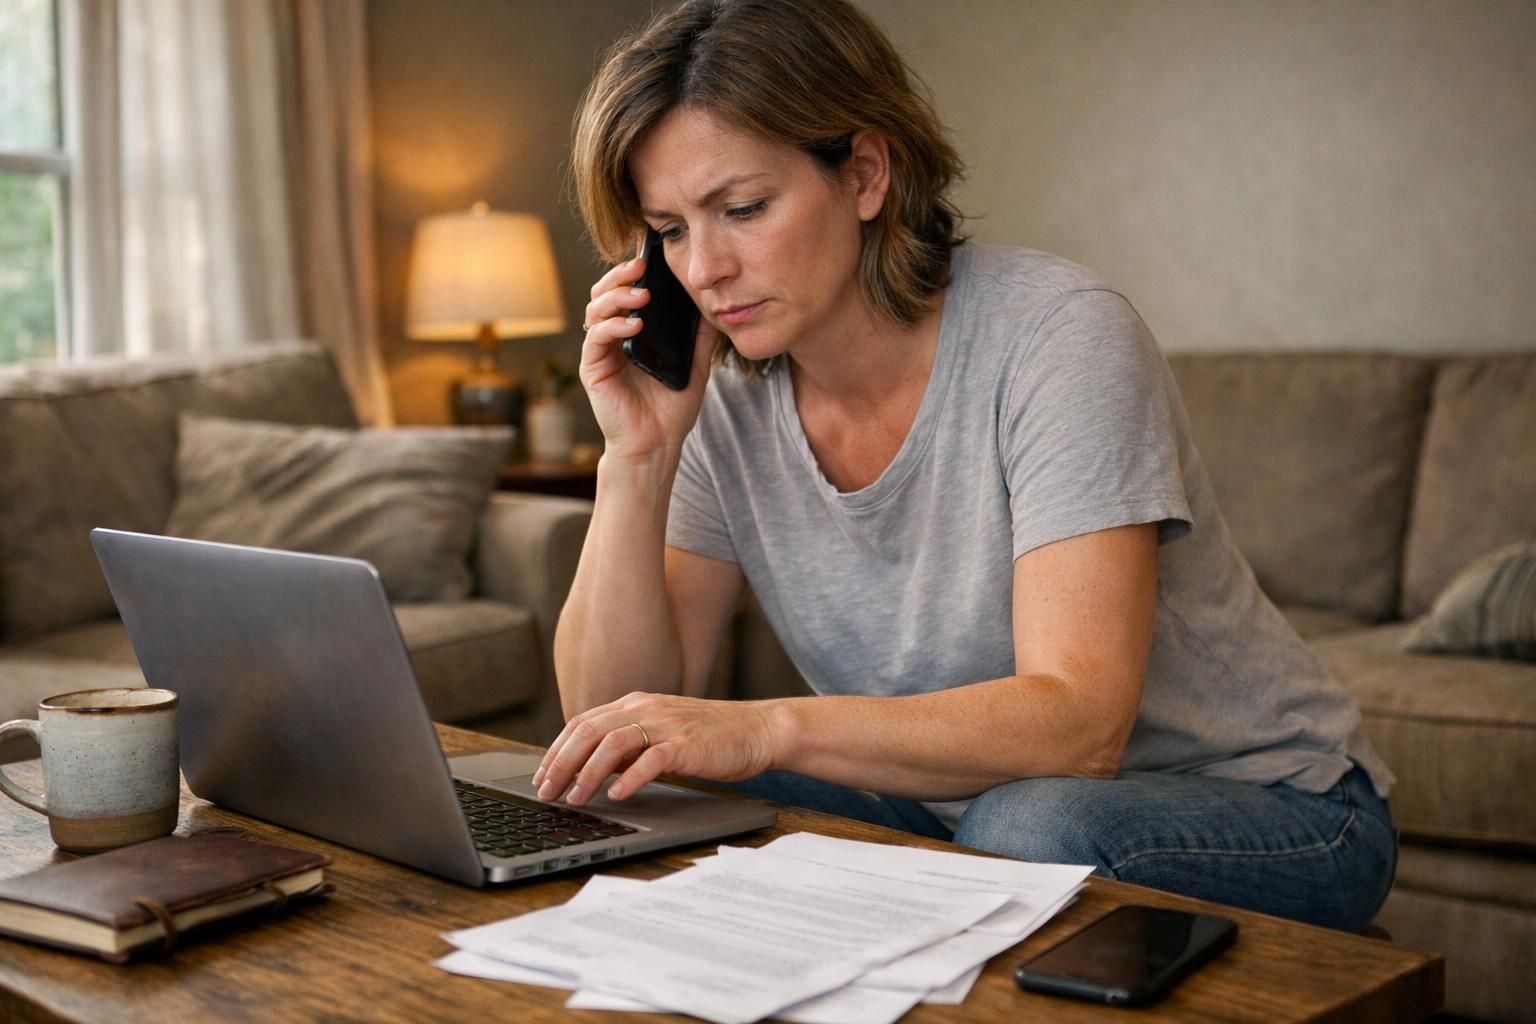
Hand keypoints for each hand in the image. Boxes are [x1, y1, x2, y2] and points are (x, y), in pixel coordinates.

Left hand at [533, 692, 780, 805]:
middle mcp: (647, 708)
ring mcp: (667, 724)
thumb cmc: (710, 738)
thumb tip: (591, 769)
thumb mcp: (661, 735)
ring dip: (588, 773)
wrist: (758, 730)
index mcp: (637, 703)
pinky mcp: (688, 744)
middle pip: (589, 731)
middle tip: (546, 792)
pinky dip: (630, 778)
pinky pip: (652, 759)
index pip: (583, 722)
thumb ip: (629, 746)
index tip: (541, 777)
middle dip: (561, 763)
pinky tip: (618, 796)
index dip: (556, 750)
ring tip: (576, 798)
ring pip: (613, 743)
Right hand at [578, 257, 717, 461]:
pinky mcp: (592, 368)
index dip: (633, 272)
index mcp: (632, 333)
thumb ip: (699, 338)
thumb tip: (713, 306)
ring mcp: (600, 352)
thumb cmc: (671, 409)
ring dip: (616, 296)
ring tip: (641, 294)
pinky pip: (596, 337)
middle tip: (640, 265)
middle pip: (604, 293)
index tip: (651, 257)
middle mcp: (612, 338)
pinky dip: (614, 325)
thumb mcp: (694, 366)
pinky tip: (635, 324)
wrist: (657, 445)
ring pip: (596, 309)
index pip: (626, 292)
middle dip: (620, 275)